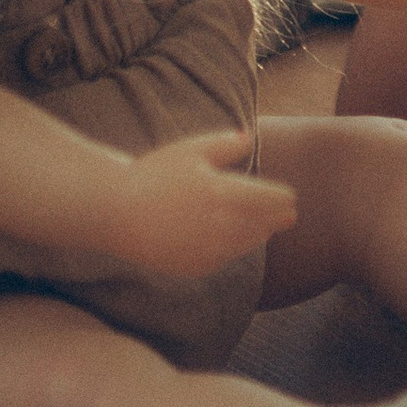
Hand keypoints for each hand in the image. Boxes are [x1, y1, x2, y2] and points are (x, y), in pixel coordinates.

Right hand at [107, 128, 298, 275]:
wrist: (115, 211)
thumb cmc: (154, 173)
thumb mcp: (191, 150)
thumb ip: (226, 144)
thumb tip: (249, 139)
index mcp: (223, 193)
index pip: (270, 201)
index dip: (283, 199)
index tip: (291, 197)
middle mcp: (220, 226)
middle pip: (263, 226)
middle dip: (276, 219)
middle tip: (290, 216)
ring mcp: (206, 251)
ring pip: (246, 245)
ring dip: (257, 235)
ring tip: (265, 228)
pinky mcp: (193, 267)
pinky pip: (223, 258)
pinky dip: (232, 249)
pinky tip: (233, 241)